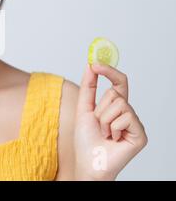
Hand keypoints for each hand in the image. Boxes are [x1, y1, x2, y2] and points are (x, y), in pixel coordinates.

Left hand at [74, 63, 147, 179]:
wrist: (87, 161)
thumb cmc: (86, 139)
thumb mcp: (83, 108)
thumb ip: (88, 87)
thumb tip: (90, 65)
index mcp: (115, 106)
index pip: (118, 82)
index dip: (109, 71)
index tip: (95, 63)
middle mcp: (128, 112)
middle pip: (115, 92)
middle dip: (99, 108)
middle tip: (98, 124)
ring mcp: (135, 123)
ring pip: (119, 104)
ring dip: (104, 119)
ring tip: (104, 133)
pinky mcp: (141, 134)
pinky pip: (125, 117)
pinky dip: (112, 128)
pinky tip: (112, 139)